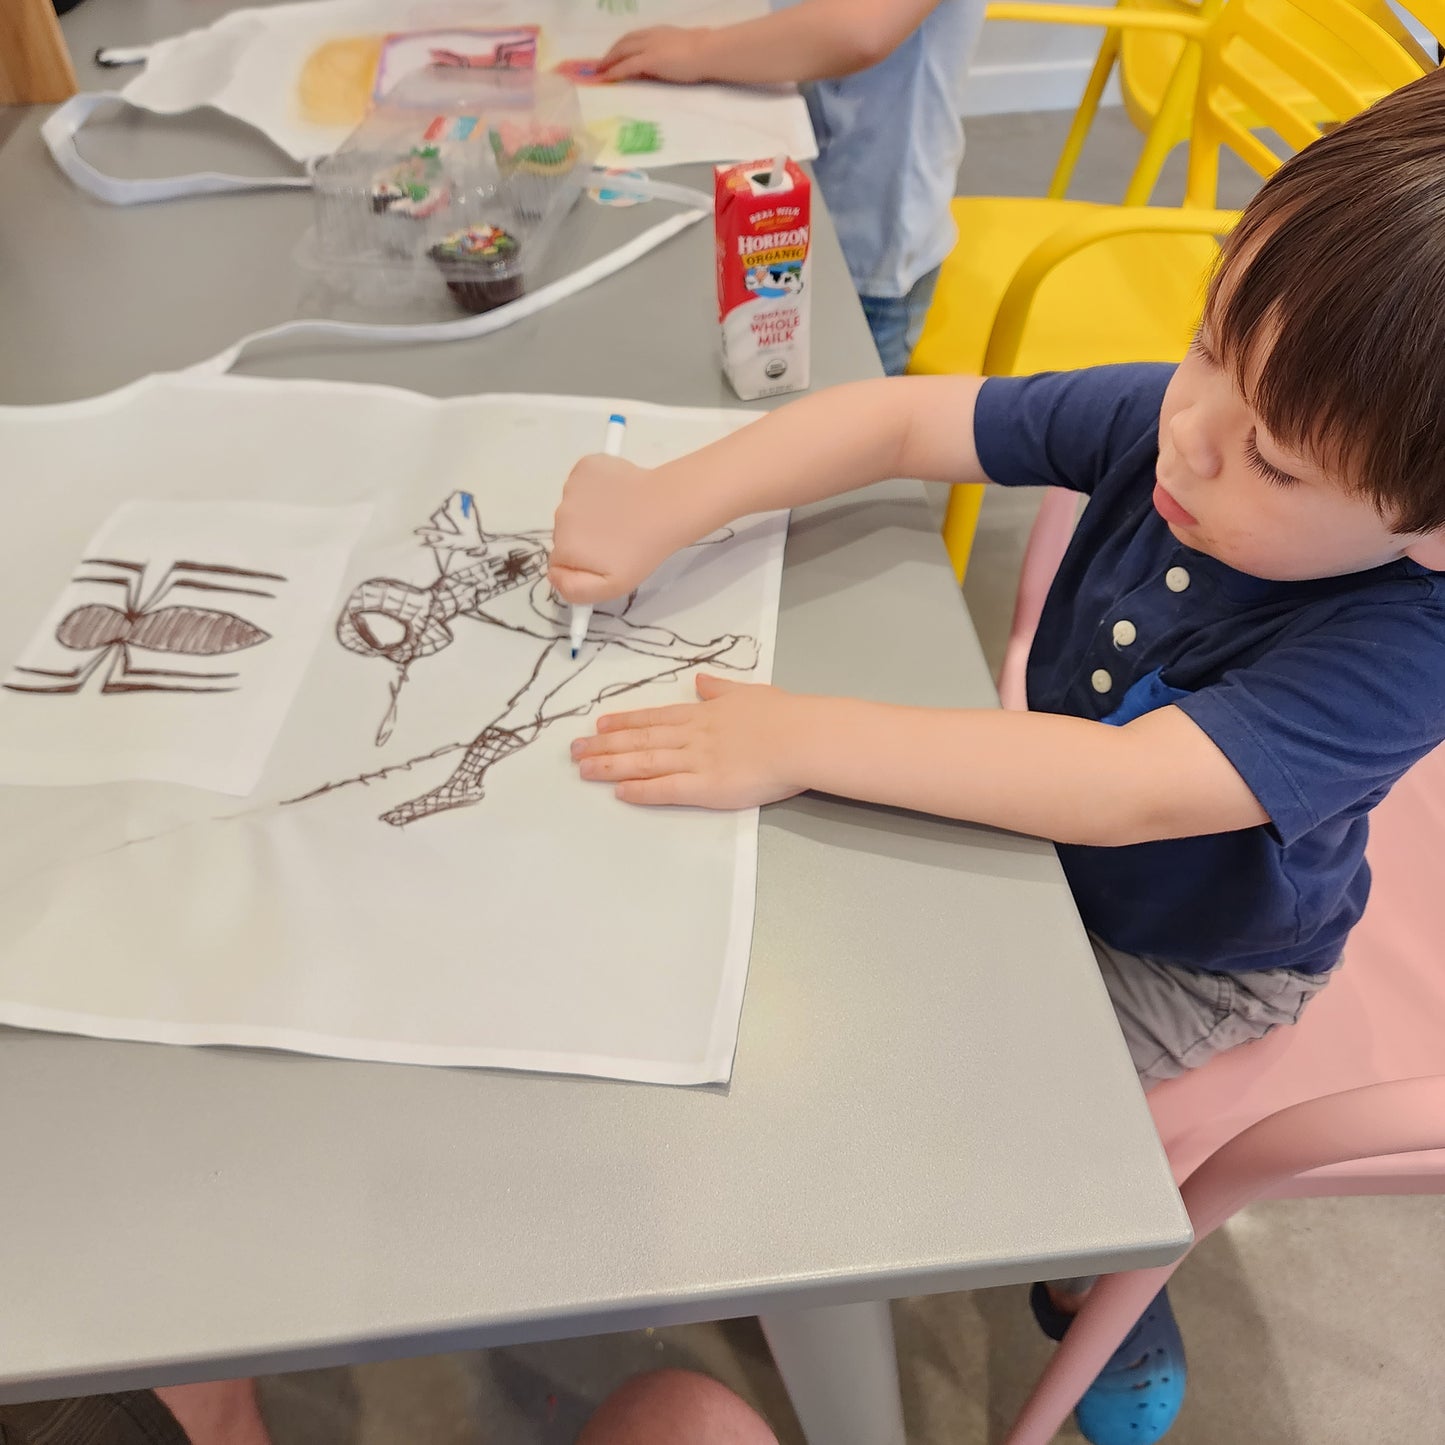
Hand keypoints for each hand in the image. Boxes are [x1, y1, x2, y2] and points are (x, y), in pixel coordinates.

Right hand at [549, 453, 689, 605]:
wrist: (666, 508)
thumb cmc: (642, 550)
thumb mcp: (612, 586)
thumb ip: (574, 589)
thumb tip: (553, 576)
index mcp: (564, 546)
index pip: (559, 560)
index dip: (581, 563)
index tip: (603, 559)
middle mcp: (560, 516)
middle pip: (565, 533)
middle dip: (585, 538)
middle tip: (616, 539)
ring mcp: (571, 488)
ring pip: (573, 507)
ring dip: (591, 512)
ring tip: (620, 517)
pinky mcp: (585, 467)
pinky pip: (582, 483)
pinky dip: (595, 488)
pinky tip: (617, 496)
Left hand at [572, 673, 808, 807]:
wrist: (801, 737)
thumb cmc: (783, 714)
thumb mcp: (748, 692)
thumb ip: (720, 689)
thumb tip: (700, 681)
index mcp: (703, 714)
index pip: (654, 717)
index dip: (624, 722)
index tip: (599, 724)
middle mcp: (692, 736)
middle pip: (640, 739)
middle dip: (604, 745)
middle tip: (574, 750)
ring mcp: (696, 761)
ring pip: (645, 762)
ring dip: (611, 765)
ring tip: (583, 769)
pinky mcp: (706, 787)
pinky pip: (666, 789)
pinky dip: (641, 790)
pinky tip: (618, 791)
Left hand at [596, 26, 713, 82]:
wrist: (708, 51)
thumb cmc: (705, 50)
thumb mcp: (687, 47)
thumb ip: (677, 50)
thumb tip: (676, 57)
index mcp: (660, 33)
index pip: (636, 37)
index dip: (623, 45)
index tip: (616, 53)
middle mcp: (651, 36)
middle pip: (624, 42)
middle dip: (611, 52)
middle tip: (601, 63)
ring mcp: (649, 47)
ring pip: (622, 51)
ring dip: (608, 61)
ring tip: (599, 72)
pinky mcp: (650, 60)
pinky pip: (626, 65)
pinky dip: (614, 71)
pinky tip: (606, 78)